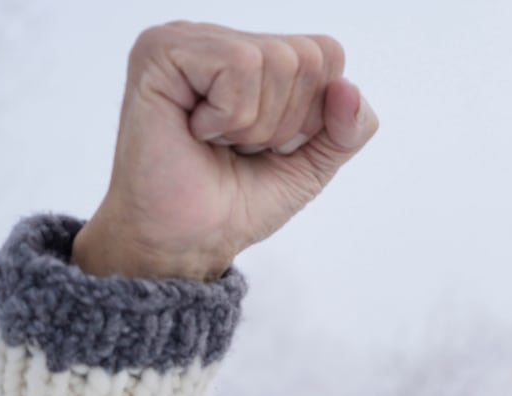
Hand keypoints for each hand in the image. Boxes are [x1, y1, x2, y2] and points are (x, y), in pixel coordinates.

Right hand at [72, 21, 378, 280]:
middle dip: (284, 121)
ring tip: (217, 141)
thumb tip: (348, 88)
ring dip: (255, 123)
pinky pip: (240, 64)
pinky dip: (230, 115)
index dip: (314, 113)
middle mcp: (220, 39)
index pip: (327, 53)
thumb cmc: (234, 202)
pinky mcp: (163, 49)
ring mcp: (189, 39)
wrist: (185, 240)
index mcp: (253, 55)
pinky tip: (197, 130)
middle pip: (307, 56)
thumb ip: (348, 128)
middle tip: (238, 146)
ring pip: (277, 60)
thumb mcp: (312, 165)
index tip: (269, 145)